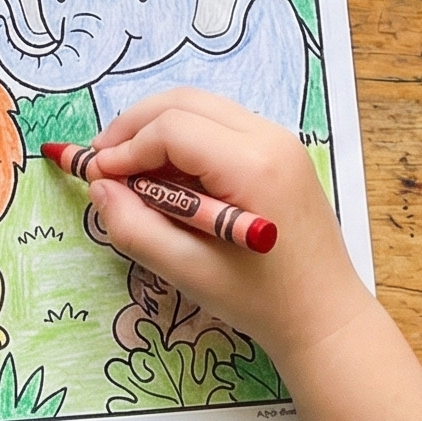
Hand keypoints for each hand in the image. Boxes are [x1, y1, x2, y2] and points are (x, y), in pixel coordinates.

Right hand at [81, 89, 372, 377]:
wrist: (326, 319)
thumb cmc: (262, 302)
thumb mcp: (189, 272)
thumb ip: (135, 227)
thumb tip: (98, 187)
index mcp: (253, 166)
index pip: (171, 129)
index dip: (125, 148)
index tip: (95, 177)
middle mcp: (270, 138)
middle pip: (184, 102)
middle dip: (134, 126)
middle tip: (102, 162)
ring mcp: (280, 140)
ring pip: (201, 106)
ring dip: (157, 128)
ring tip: (127, 166)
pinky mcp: (280, 150)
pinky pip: (220, 123)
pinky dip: (184, 137)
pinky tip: (165, 173)